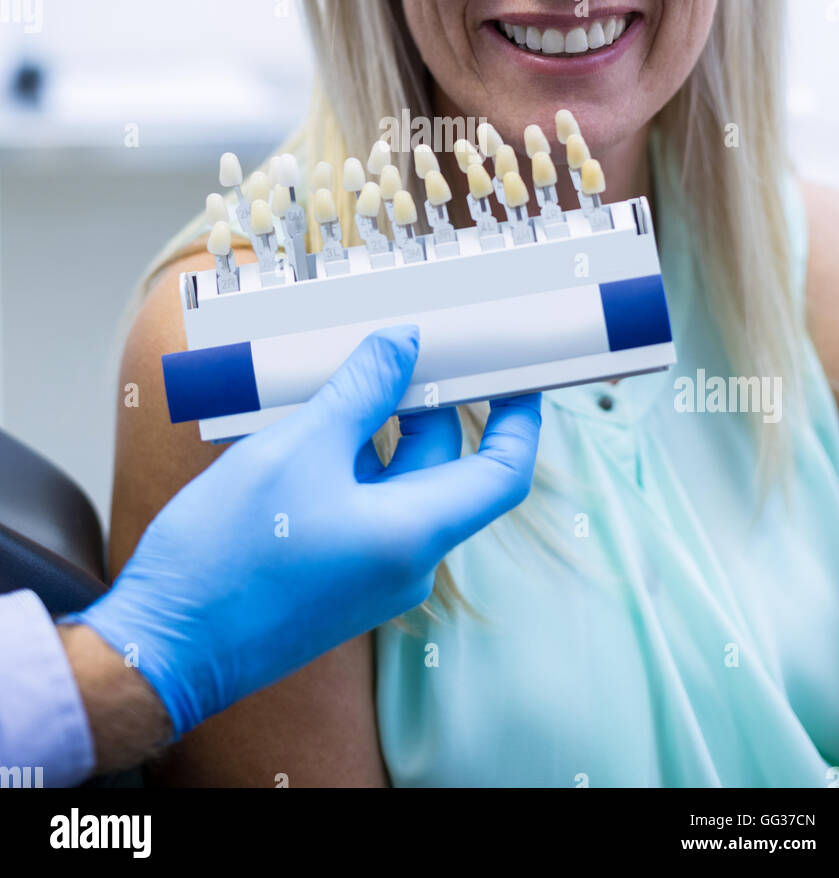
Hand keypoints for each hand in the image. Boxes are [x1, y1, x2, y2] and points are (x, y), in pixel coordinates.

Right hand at [71, 326, 540, 738]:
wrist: (163, 647)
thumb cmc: (228, 555)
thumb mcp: (298, 449)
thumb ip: (360, 391)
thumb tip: (402, 346)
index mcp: (414, 534)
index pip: (502, 473)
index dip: (520, 419)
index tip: (517, 374)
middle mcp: (405, 562)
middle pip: (443, 468)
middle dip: (427, 405)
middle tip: (402, 347)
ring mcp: (369, 575)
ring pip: (395, 485)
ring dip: (377, 430)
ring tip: (339, 378)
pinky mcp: (335, 579)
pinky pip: (362, 508)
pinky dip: (348, 463)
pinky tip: (308, 428)